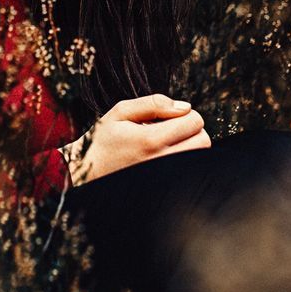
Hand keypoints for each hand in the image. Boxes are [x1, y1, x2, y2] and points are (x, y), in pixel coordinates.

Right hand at [60, 93, 210, 185]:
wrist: (87, 174)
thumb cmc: (103, 141)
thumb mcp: (120, 113)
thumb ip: (153, 103)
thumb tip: (185, 107)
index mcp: (150, 140)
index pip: (194, 121)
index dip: (186, 114)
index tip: (170, 118)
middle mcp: (161, 161)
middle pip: (203, 140)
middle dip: (192, 130)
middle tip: (172, 129)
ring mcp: (164, 177)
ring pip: (200, 157)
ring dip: (190, 146)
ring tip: (169, 143)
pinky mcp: (165, 188)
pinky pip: (189, 171)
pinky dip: (185, 160)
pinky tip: (167, 156)